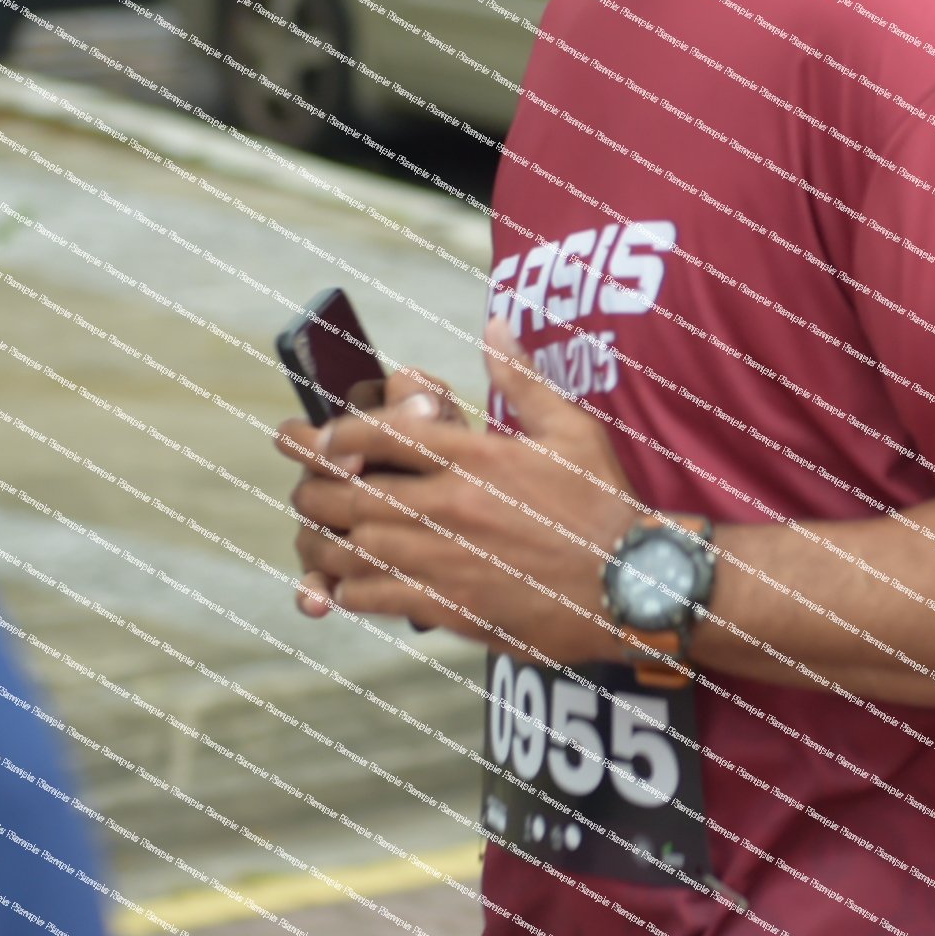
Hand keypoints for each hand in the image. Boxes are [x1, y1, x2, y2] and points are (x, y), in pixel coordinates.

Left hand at [284, 320, 639, 663]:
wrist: (632, 587)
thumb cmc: (604, 505)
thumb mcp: (571, 430)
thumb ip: (522, 380)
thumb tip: (495, 327)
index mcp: (473, 456)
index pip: (375, 434)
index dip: (327, 436)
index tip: (306, 438)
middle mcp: (448, 505)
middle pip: (345, 492)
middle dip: (310, 488)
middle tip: (302, 487)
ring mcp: (443, 560)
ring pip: (347, 548)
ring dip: (318, 542)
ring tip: (311, 538)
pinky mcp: (449, 608)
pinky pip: (373, 597)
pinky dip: (346, 589)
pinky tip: (342, 585)